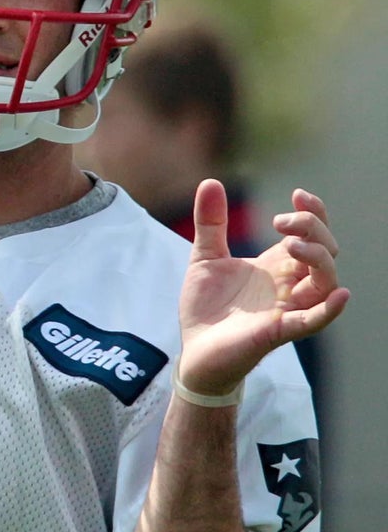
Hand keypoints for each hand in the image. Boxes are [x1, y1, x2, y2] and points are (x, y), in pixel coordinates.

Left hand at [176, 179, 348, 396]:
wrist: (193, 349)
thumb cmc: (206, 307)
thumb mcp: (205, 257)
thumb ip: (210, 223)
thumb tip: (210, 182)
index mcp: (276, 265)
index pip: (311, 234)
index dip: (313, 213)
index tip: (298, 194)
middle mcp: (288, 284)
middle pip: (325, 252)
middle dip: (314, 229)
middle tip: (282, 221)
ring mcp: (287, 307)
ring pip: (326, 282)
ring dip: (319, 259)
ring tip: (293, 244)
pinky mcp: (277, 331)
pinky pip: (313, 321)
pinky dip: (328, 310)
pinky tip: (338, 295)